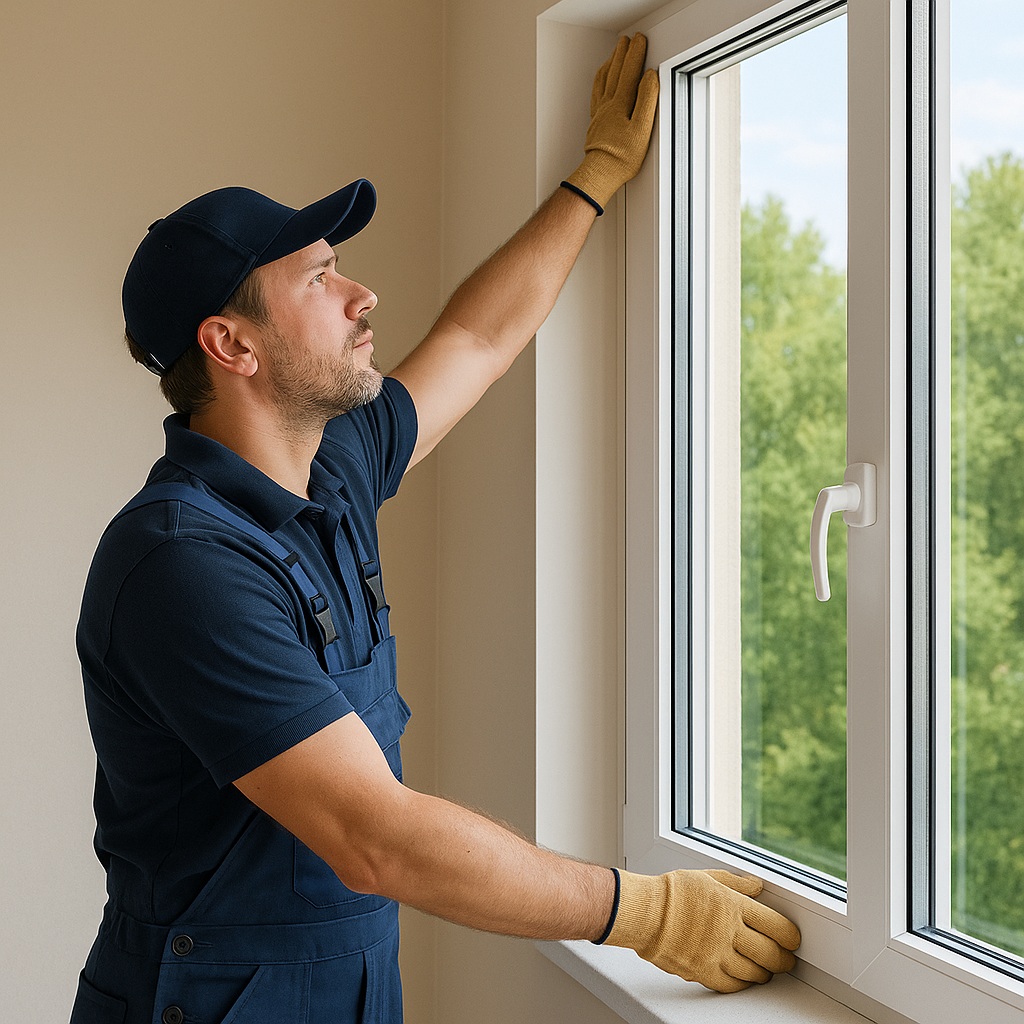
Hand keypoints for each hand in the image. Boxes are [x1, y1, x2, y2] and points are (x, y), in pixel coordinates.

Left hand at [564, 34, 658, 211]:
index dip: (636, 54)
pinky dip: (600, 81)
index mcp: (620, 104)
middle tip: (628, 40)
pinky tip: (602, 81)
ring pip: (604, 81)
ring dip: (611, 64)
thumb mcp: (641, 129)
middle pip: (615, 72)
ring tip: (615, 53)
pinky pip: (597, 94)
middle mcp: (607, 105)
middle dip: (623, 54)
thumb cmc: (621, 158)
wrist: (599, 175)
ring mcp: (600, 114)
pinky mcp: (596, 123)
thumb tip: (650, 77)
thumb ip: (646, 100)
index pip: (630, 72)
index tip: (640, 39)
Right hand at [603, 868, 801, 992]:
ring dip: (763, 973)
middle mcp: (730, 931)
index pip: (777, 926)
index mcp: (734, 905)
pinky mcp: (703, 971)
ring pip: (754, 973)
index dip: (790, 937)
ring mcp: (717, 954)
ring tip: (764, 970)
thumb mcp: (707, 877)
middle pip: (771, 954)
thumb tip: (757, 885)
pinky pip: (732, 986)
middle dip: (783, 960)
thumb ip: (736, 883)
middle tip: (785, 960)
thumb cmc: (672, 892)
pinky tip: (743, 979)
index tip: (792, 941)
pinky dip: (742, 984)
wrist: (645, 913)